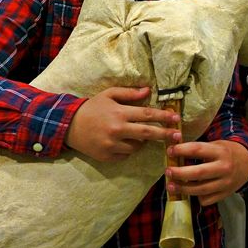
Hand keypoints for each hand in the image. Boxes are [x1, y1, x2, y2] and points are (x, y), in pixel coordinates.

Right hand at [65, 86, 180, 161]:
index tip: (177, 118)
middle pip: (147, 133)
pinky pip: (126, 155)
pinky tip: (124, 142)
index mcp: (120, 112)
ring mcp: (112, 145)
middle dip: (165, 134)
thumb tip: (148, 91)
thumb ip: (129, 93)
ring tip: (141, 136)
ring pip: (137, 146)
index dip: (164, 117)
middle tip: (178, 135)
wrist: (69, 126)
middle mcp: (117, 130)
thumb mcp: (109, 94)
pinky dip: (129, 150)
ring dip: (144, 142)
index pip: (147, 115)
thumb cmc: (92, 107)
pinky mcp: (107, 157)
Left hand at [164, 140, 247, 205]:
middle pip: (198, 173)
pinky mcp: (225, 195)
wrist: (247, 164)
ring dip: (183, 188)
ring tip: (170, 186)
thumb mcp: (215, 145)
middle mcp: (224, 168)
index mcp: (220, 152)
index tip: (170, 151)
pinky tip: (190, 192)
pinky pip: (206, 200)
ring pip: (200, 190)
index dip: (182, 150)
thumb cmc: (226, 152)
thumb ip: (198, 149)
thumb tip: (174, 152)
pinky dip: (196, 197)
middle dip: (180, 173)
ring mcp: (225, 183)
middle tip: (167, 171)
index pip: (198, 150)